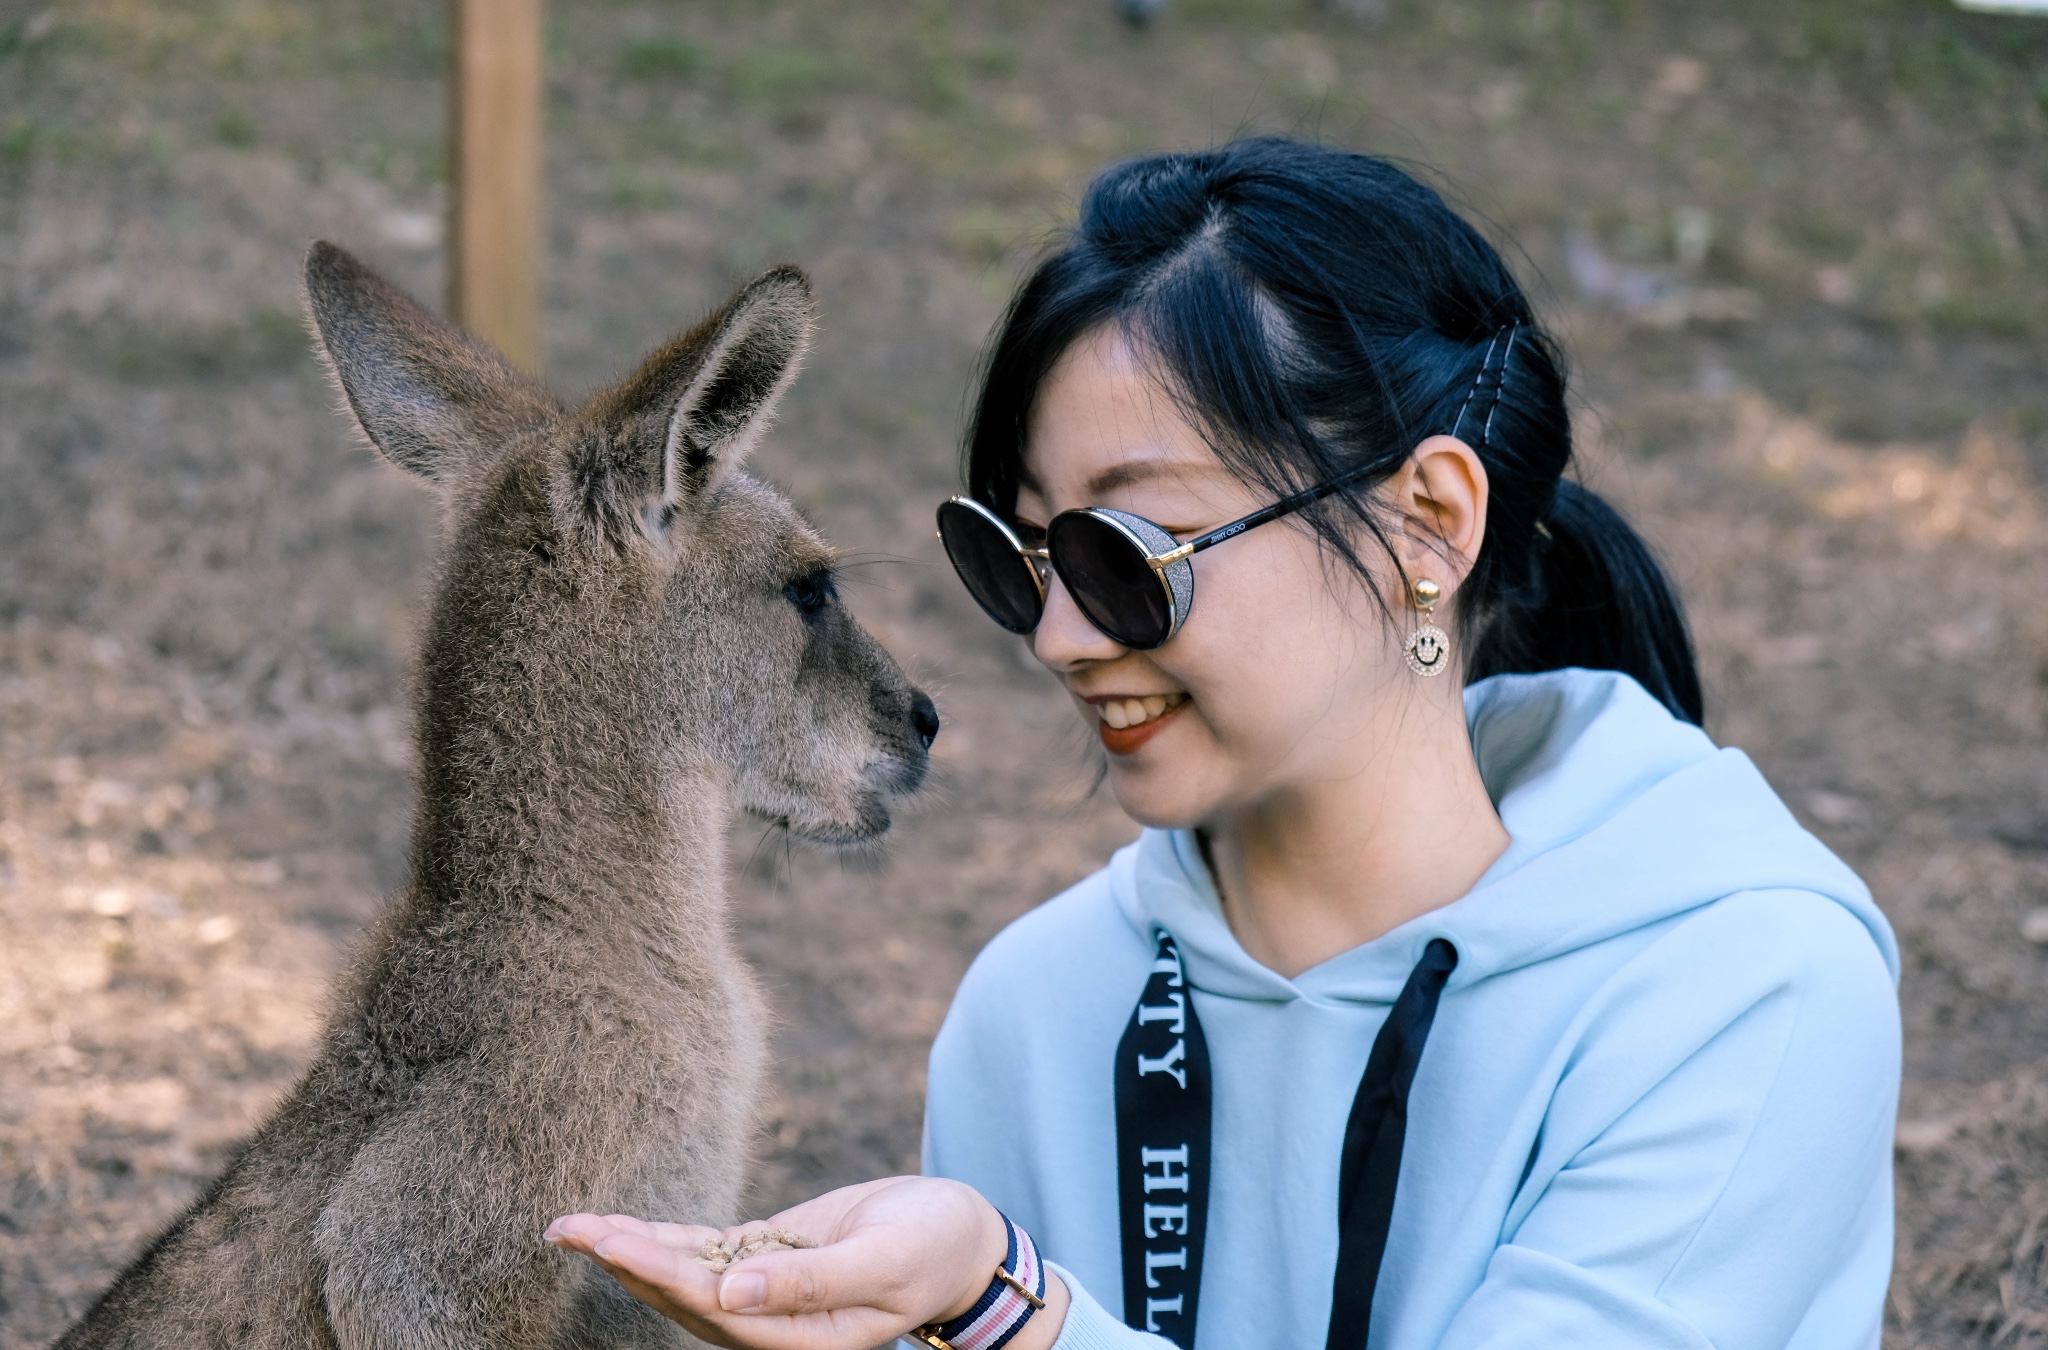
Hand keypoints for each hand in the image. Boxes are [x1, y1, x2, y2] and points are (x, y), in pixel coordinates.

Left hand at [545, 1176, 1069, 1349]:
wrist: (961, 1236)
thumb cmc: (934, 1247)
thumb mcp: (884, 1261)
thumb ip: (813, 1282)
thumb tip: (734, 1291)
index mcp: (800, 1337)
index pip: (712, 1308)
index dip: (658, 1276)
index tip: (611, 1243)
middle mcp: (772, 1323)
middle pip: (683, 1295)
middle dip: (625, 1261)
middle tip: (568, 1230)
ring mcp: (766, 1292)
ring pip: (684, 1274)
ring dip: (630, 1250)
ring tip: (572, 1227)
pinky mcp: (768, 1260)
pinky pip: (705, 1252)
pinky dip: (662, 1237)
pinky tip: (619, 1227)